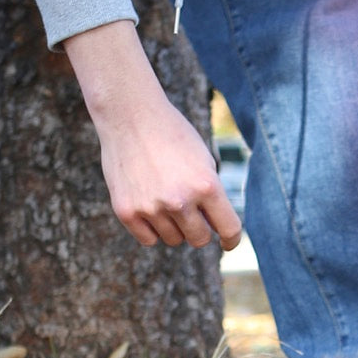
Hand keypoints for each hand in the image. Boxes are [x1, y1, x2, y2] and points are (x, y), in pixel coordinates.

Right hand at [65, 21, 241, 249]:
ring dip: (174, 226)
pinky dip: (152, 229)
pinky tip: (149, 205)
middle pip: (199, 239)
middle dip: (199, 228)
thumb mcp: (204, 161)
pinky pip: (149, 239)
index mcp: (206, 186)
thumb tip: (215, 230)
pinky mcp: (127, 212)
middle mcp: (180, 200)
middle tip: (190, 210)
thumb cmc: (173, 136)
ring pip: (173, 240)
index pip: (229, 229)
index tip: (227, 242)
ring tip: (165, 197)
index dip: (231, 240)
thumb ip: (212, 196)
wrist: (131, 115)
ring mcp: (151, 208)